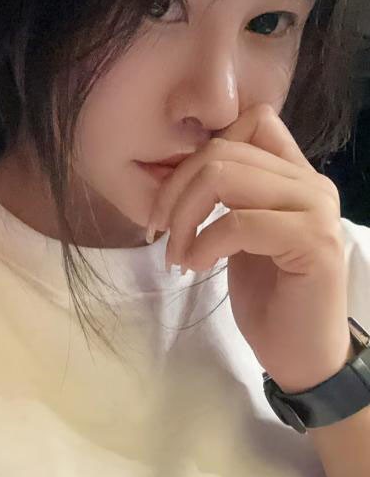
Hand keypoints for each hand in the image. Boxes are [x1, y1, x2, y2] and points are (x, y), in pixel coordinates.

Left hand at [147, 103, 350, 393]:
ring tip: (177, 253)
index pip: (252, 120)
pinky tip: (196, 266)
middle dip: (175, 190)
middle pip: (224, 149)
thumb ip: (229, 196)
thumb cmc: (268, 297)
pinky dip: (203, 243)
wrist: (302, 356)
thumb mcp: (240, 235)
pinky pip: (238, 222)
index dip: (199, 152)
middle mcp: (311, 183)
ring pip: (226, 175)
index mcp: (295, 175)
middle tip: (159, 232)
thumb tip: (180, 171)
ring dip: (184, 216)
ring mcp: (316, 209)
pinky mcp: (313, 242)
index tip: (174, 196)